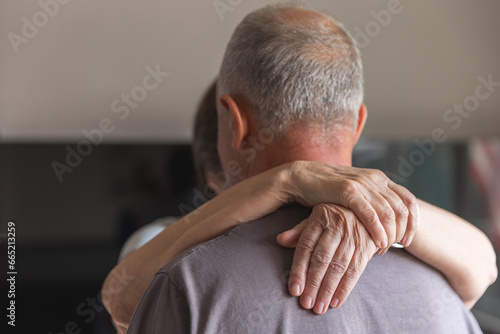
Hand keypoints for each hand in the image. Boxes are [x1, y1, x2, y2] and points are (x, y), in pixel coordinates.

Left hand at [278, 204, 376, 313]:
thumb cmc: (335, 217)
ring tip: (319, 307)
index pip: (306, 246)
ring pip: (338, 267)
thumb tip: (280, 240)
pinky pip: (355, 270)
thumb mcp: (317, 218)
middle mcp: (337, 226)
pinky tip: (336, 302)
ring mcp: (353, 236)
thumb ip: (299, 232)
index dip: (299, 269)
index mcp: (320, 218)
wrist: (368, 211)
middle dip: (313, 283)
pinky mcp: (366, 247)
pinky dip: (345, 288)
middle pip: (322, 259)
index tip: (294, 290)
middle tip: (306, 303)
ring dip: (328, 290)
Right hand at [285, 161, 418, 249]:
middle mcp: (375, 178)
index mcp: (379, 178)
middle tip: (396, 247)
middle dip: (402, 231)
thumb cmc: (329, 190)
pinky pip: (370, 213)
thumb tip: (388, 222)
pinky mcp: (348, 190)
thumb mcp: (356, 193)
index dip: (413, 222)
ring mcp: (362, 183)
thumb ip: (372, 201)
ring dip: (390, 234)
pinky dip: (378, 230)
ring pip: (388, 213)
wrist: (304, 177)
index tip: (408, 240)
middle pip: (402, 208)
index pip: (408, 200)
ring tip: (384, 249)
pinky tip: (379, 243)